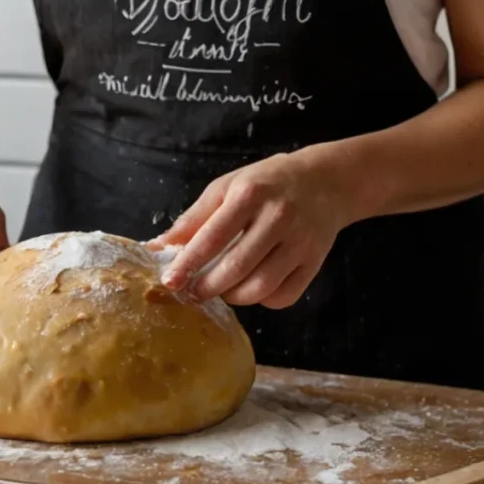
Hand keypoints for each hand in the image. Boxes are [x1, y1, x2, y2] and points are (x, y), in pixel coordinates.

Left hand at [150, 152, 351, 308]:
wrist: (325, 183)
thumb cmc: (265, 184)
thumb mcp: (225, 188)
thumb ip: (193, 219)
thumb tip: (158, 247)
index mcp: (250, 195)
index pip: (212, 237)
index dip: (188, 264)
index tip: (170, 281)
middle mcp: (277, 218)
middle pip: (236, 267)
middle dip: (208, 287)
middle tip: (194, 291)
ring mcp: (300, 242)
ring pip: (261, 287)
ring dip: (234, 296)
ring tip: (222, 289)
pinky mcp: (315, 262)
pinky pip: (284, 296)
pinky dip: (263, 300)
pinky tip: (252, 288)